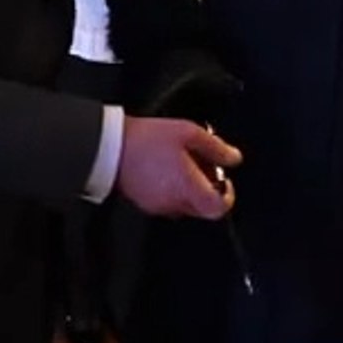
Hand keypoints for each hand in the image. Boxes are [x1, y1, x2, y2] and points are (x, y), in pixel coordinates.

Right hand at [116, 116, 241, 219]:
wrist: (109, 147)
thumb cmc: (148, 139)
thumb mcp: (187, 133)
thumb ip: (215, 147)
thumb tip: (234, 158)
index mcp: (188, 188)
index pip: (218, 208)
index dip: (228, 196)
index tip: (225, 180)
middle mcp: (175, 203)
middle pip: (203, 208)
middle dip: (208, 189)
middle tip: (203, 165)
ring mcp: (158, 206)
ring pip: (185, 205)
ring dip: (190, 188)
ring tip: (182, 162)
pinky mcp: (145, 203)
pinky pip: (168, 201)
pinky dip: (173, 189)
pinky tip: (166, 168)